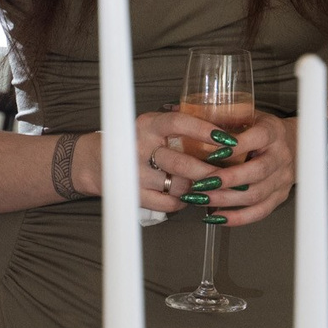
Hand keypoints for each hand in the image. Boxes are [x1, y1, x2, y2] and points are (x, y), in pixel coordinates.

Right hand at [71, 113, 225, 214]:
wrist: (98, 162)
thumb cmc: (139, 142)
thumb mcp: (154, 126)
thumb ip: (181, 127)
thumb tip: (225, 129)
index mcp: (148, 124)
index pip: (178, 123)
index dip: (204, 130)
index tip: (228, 139)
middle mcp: (138, 147)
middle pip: (181, 163)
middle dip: (210, 171)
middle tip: (229, 174)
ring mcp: (135, 174)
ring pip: (178, 186)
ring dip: (198, 187)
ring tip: (209, 185)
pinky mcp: (134, 195)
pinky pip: (169, 204)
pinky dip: (184, 202)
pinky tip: (189, 195)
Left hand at [185, 111, 296, 228]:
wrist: (293, 144)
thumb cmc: (260, 129)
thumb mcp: (246, 115)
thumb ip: (219, 116)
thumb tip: (177, 109)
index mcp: (273, 132)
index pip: (258, 138)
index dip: (236, 147)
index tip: (211, 154)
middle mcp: (281, 156)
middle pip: (258, 171)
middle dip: (227, 179)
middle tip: (201, 183)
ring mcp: (282, 179)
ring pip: (256, 194)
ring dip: (226, 199)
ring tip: (201, 199)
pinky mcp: (280, 196)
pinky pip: (259, 211)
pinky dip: (237, 218)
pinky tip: (216, 217)